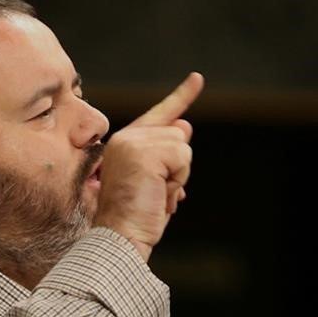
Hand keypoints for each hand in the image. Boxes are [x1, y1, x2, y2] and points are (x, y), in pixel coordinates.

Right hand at [93, 72, 203, 260]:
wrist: (120, 237)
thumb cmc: (136, 218)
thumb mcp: (158, 183)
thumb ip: (168, 155)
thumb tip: (184, 126)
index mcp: (125, 144)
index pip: (160, 115)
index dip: (181, 97)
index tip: (197, 79)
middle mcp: (125, 138)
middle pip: (178, 135)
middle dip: (178, 168)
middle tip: (157, 193)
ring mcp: (132, 142)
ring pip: (182, 146)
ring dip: (178, 176)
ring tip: (155, 195)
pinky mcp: (143, 152)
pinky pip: (182, 155)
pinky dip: (177, 178)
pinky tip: (158, 193)